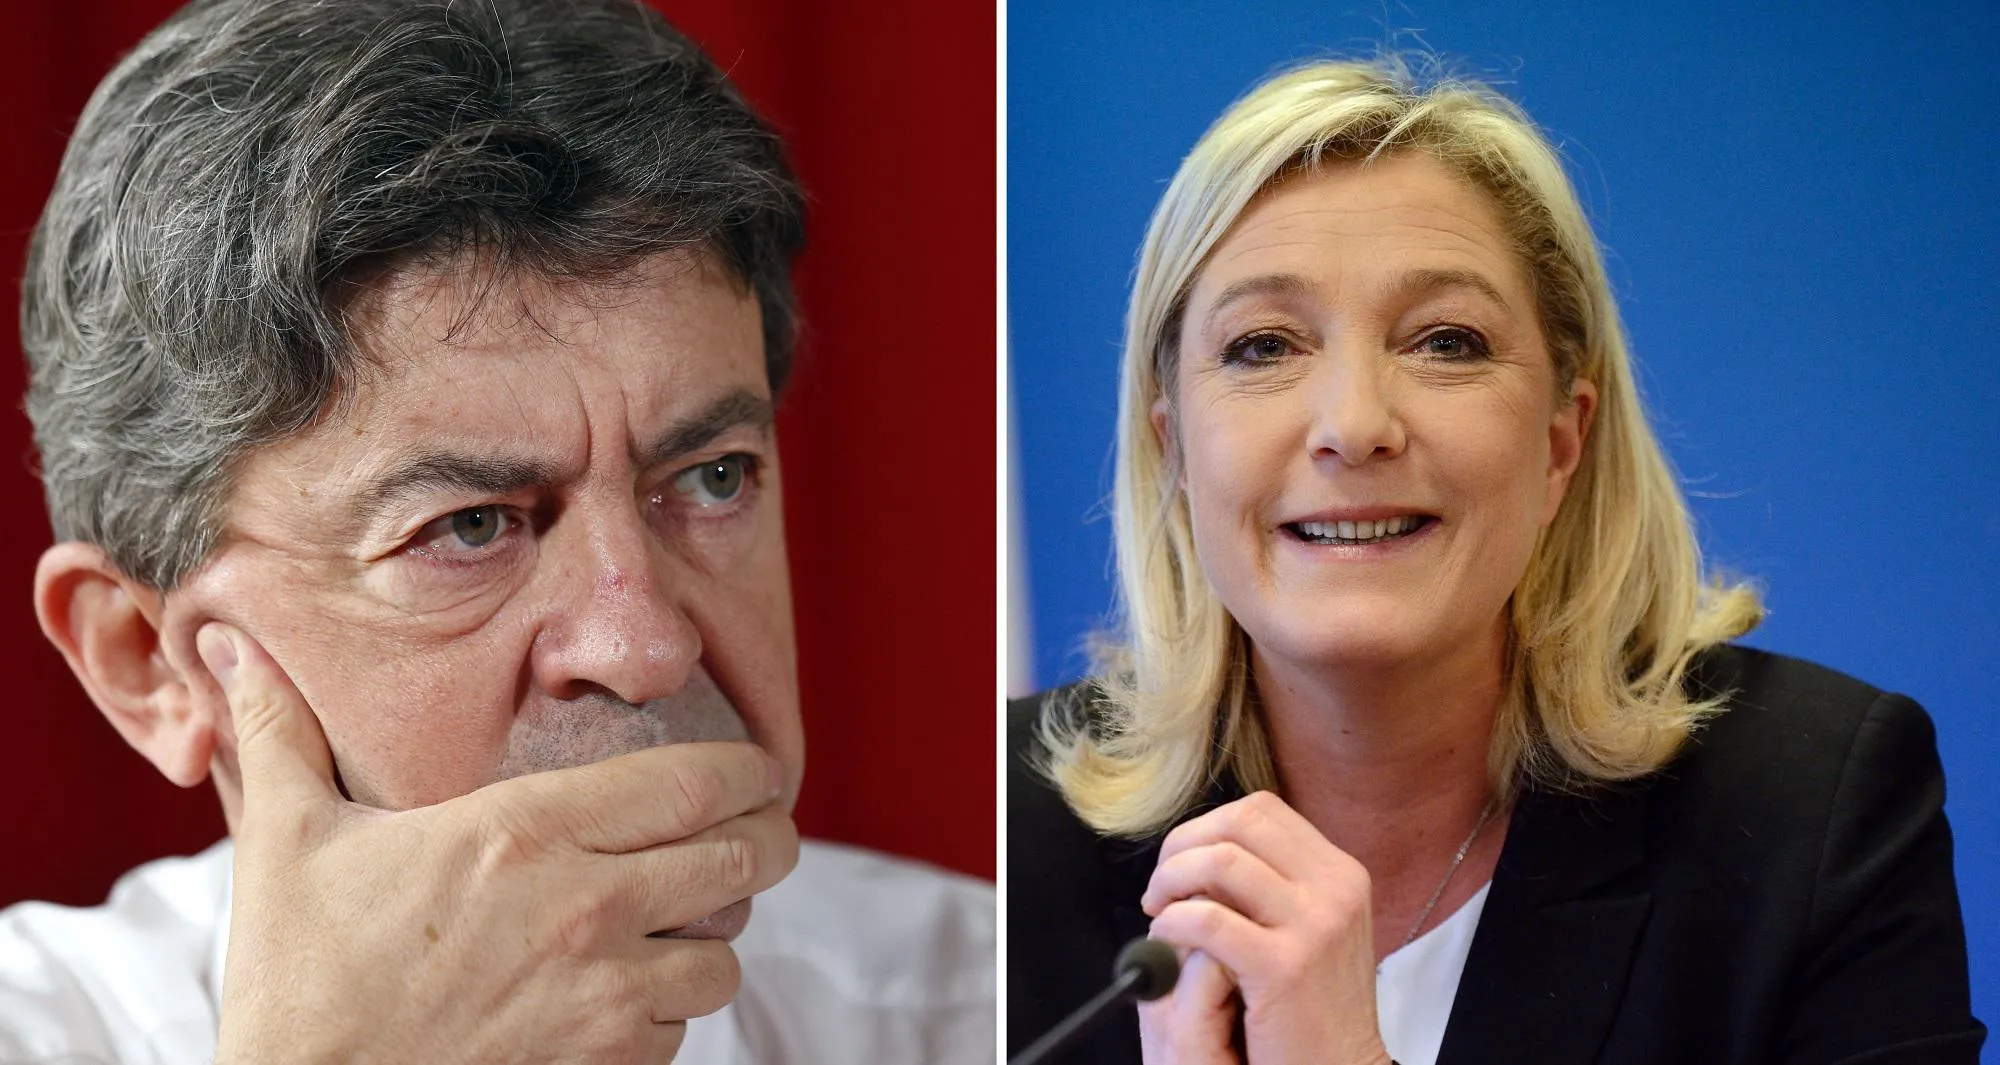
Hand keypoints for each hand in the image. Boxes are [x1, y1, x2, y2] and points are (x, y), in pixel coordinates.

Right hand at [200, 623, 798, 1063]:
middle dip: (768, 839)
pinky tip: (635, 994)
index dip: (748, 772)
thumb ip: (284, 734)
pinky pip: (681, 1029)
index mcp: (527, 830)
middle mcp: (586, 906)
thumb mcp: (288, 841)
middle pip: (742, 856)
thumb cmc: (300, 978)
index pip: (693, 782)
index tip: (761, 770)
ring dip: (714, 936)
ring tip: (690, 923)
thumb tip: (237, 649)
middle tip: (765, 832)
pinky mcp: (605, 1064)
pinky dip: (671, 1009)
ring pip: (724, 954)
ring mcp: (603, 994)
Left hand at [1137, 791, 1390, 1064]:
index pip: (1260, 811)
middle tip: (1161, 889)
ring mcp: (1315, 924)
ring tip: (1160, 916)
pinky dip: (1172, 924)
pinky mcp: (1285, 966)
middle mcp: (1335, 888)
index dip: (1206, 828)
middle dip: (1183, 846)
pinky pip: (1208, 920)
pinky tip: (1166, 943)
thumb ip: (1275, 884)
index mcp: (1339, 872)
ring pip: (1220, 860)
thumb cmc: (1313, 1008)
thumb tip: (1208, 850)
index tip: (1181, 863)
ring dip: (1172, 882)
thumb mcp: (1313, 928)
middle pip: (1239, 822)